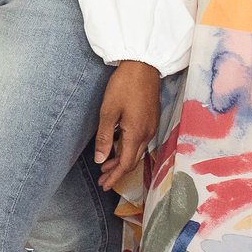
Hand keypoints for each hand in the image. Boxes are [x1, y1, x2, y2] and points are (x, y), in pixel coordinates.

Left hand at [93, 60, 162, 191]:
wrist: (143, 66)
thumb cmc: (124, 85)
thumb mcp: (108, 111)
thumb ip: (105, 137)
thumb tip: (100, 160)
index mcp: (136, 134)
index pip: (126, 164)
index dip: (114, 177)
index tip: (104, 186)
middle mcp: (147, 134)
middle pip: (132, 160)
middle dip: (117, 172)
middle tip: (102, 180)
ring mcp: (151, 127)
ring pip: (136, 151)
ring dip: (122, 160)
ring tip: (106, 167)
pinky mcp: (151, 119)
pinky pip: (140, 142)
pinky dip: (128, 149)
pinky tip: (118, 148)